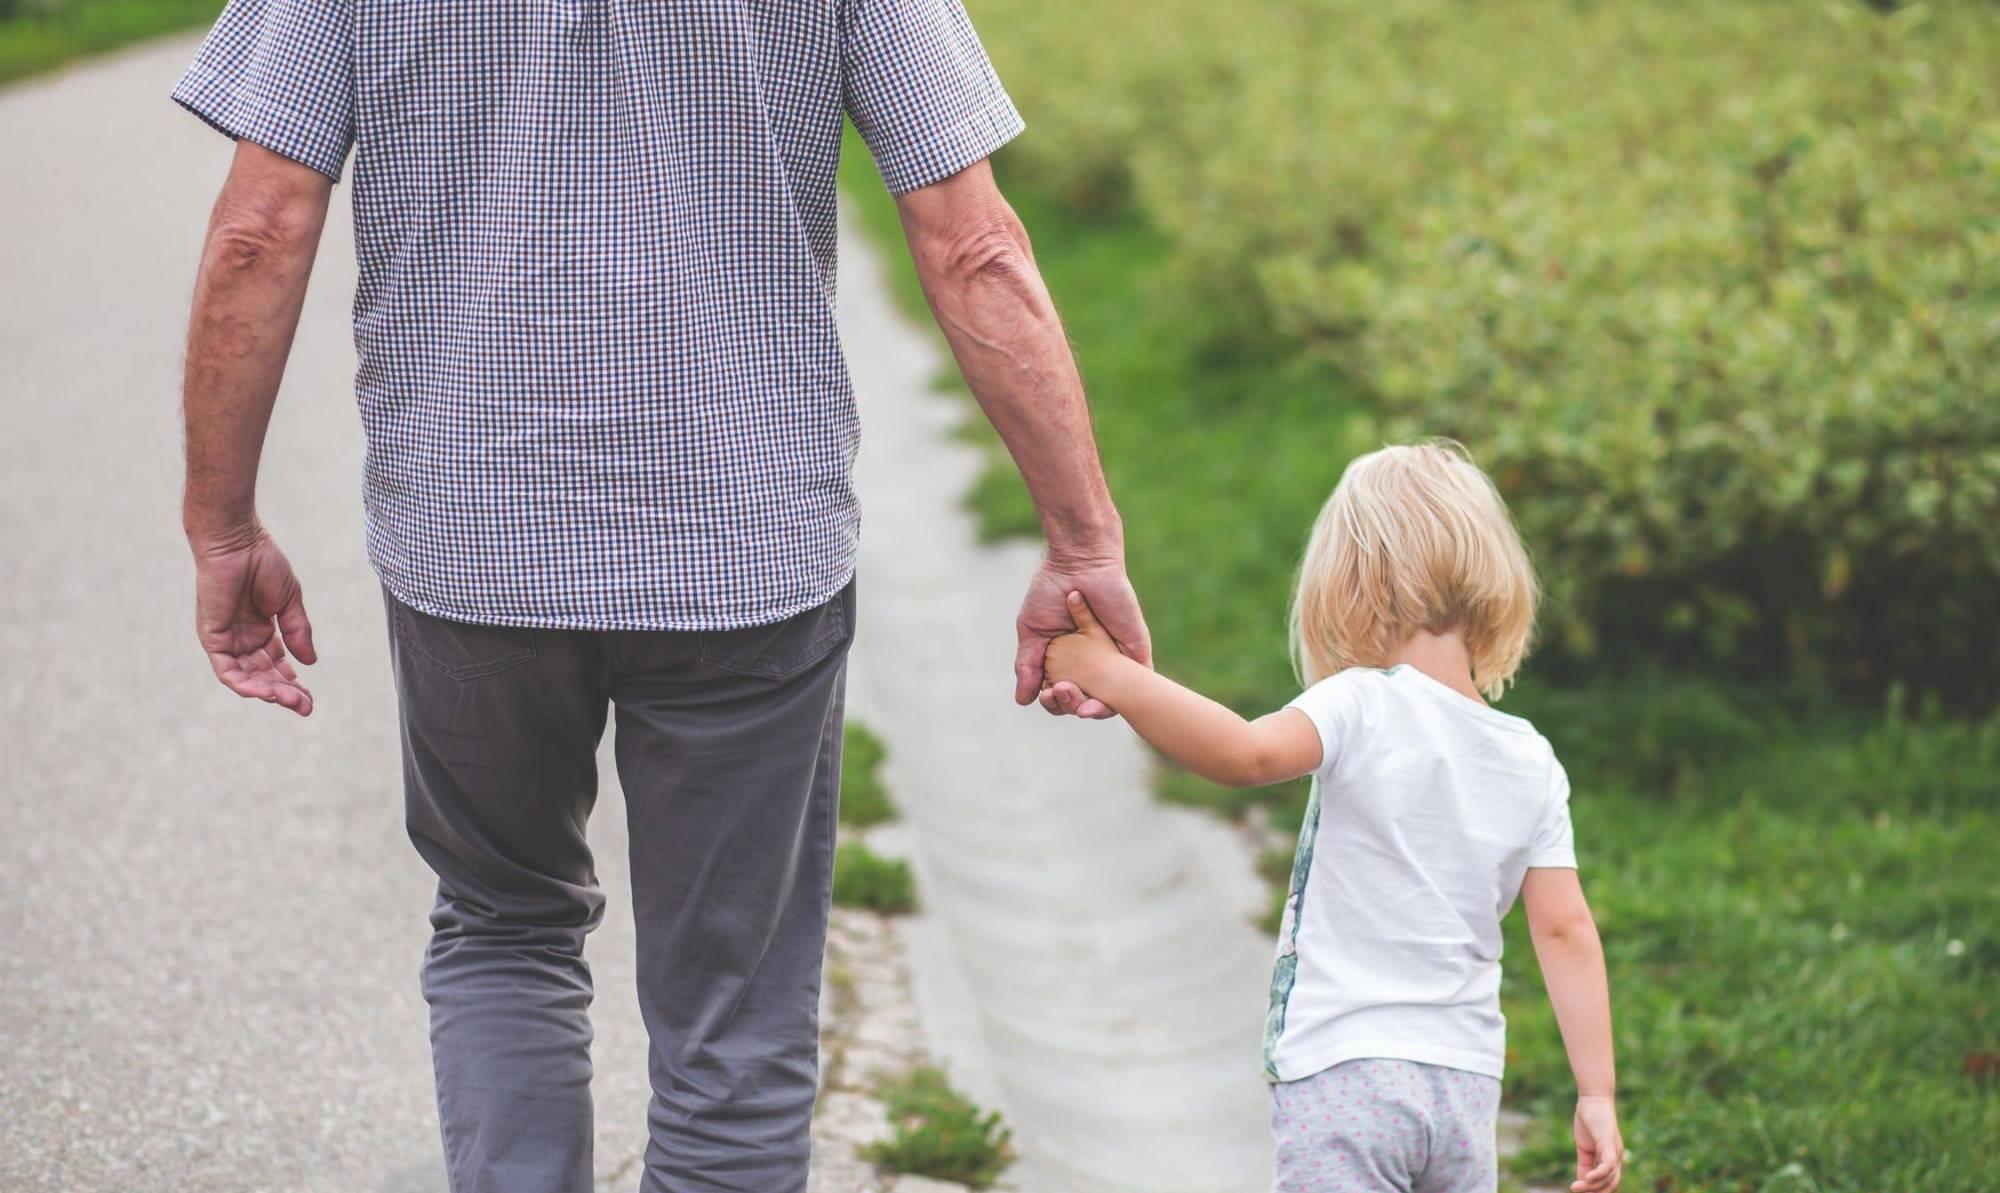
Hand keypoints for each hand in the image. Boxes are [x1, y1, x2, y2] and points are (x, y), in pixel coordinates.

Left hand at [190, 522, 316, 716]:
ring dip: (267, 692)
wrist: (238, 542)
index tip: (310, 700)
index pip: (278, 666)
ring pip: (246, 677)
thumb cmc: (263, 563)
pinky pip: (226, 669)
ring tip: (289, 700)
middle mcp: (243, 639)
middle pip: (264, 676)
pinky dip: (243, 683)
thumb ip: (298, 631)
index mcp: (262, 631)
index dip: (293, 684)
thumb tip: (311, 662)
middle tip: (304, 706)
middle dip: (284, 693)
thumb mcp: (290, 601)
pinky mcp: (212, 637)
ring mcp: (227, 639)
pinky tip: (264, 691)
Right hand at [1014, 553, 1149, 718]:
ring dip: (1093, 710)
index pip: (1062, 695)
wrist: (1079, 563)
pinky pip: (1137, 686)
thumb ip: (1028, 666)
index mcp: (1068, 662)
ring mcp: (1115, 660)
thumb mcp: (1033, 632)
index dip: (1053, 702)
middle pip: (1084, 702)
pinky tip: (1100, 702)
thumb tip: (1023, 701)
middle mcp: (1093, 665)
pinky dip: (1122, 700)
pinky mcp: (1135, 652)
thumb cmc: (1052, 591)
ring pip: (1111, 700)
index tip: (1046, 694)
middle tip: (1060, 692)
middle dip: (1070, 706)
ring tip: (1076, 699)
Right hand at [1571, 1095, 1622, 1192]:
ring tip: (1576, 1187)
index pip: (1608, 1182)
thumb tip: (1582, 1182)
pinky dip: (1598, 1175)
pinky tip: (1587, 1178)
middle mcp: (1616, 1157)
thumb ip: (1584, 1164)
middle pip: (1611, 1184)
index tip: (1579, 1191)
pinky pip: (1607, 1165)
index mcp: (1610, 1158)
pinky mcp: (1609, 1144)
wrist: (1593, 1098)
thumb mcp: (1584, 1147)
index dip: (1596, 1190)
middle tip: (1577, 1192)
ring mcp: (1615, 1151)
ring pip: (1609, 1178)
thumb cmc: (1589, 1120)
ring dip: (1592, 1186)